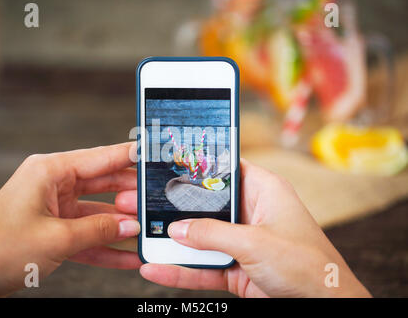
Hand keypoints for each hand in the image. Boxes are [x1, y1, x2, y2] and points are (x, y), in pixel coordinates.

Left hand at [0, 142, 140, 296]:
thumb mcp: (56, 238)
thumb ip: (99, 230)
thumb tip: (131, 226)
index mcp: (50, 171)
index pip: (101, 158)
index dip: (130, 156)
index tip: (155, 154)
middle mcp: (54, 184)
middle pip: (104, 183)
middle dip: (131, 195)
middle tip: (157, 202)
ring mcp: (55, 207)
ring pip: (99, 211)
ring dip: (121, 224)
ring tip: (147, 230)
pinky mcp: (55, 229)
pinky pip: (88, 234)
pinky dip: (105, 245)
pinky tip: (127, 255)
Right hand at [132, 159, 370, 297]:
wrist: (324, 306)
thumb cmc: (308, 265)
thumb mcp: (255, 242)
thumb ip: (212, 233)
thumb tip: (178, 229)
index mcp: (263, 191)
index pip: (225, 168)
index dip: (198, 166)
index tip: (169, 164)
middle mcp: (251, 213)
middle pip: (206, 205)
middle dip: (176, 208)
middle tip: (144, 203)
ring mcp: (242, 242)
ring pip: (200, 238)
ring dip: (174, 241)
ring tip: (143, 236)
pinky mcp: (236, 268)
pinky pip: (203, 267)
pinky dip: (181, 270)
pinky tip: (158, 269)